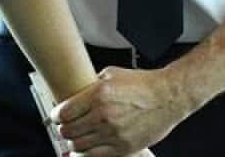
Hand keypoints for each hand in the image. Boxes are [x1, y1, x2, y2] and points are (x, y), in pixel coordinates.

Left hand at [52, 67, 189, 155]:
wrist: (169, 96)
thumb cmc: (143, 84)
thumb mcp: (111, 74)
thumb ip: (90, 84)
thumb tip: (74, 93)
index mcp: (98, 95)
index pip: (63, 113)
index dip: (55, 117)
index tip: (56, 117)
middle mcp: (104, 115)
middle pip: (68, 131)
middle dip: (63, 129)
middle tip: (65, 127)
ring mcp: (114, 133)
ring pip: (79, 145)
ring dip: (74, 142)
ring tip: (76, 138)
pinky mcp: (125, 147)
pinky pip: (96, 156)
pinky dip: (86, 154)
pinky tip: (86, 149)